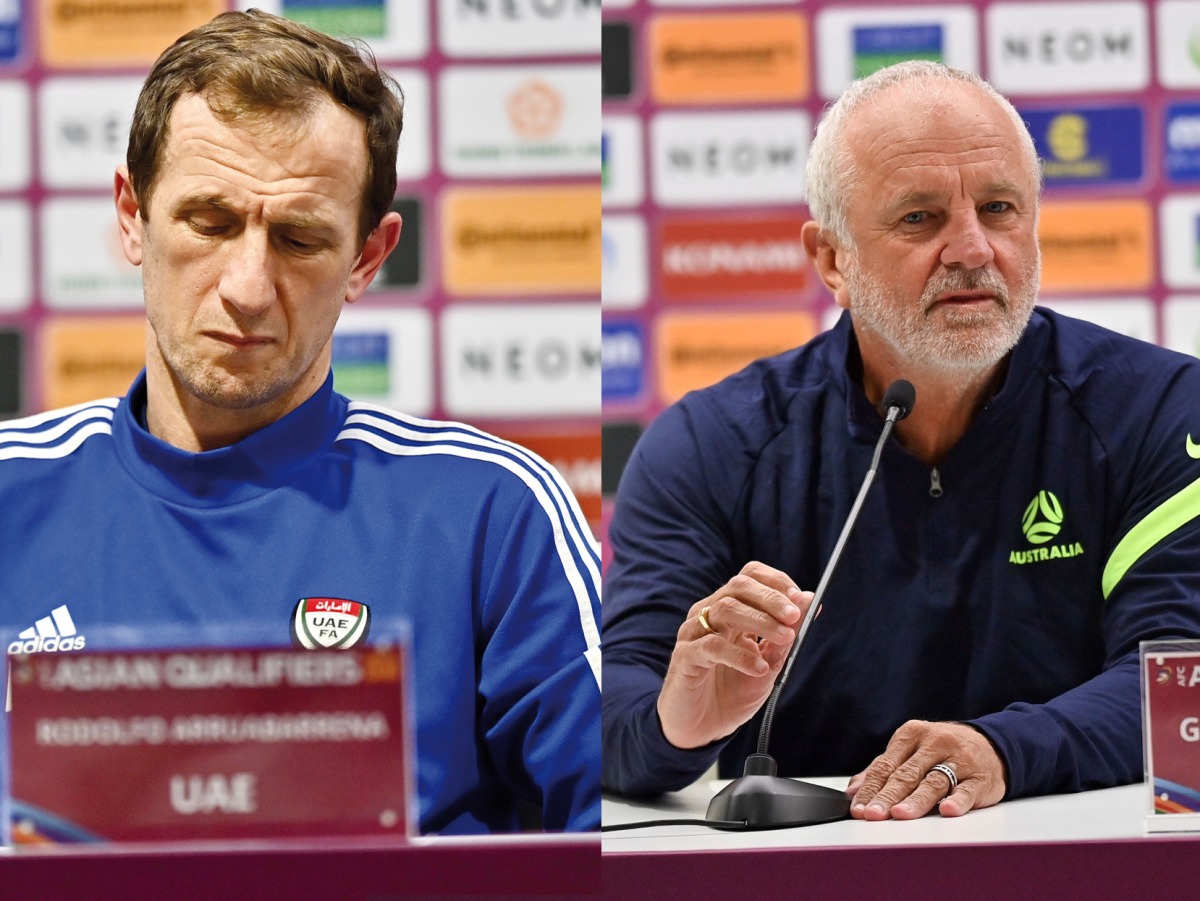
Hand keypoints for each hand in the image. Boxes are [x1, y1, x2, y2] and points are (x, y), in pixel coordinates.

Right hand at [656, 562, 811, 748]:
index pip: (750, 577)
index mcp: (730, 610)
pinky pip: (711, 646)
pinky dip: (740, 655)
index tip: (800, 599)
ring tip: (785, 638)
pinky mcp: (685, 657)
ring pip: (725, 609)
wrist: (702, 729)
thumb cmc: (732, 693)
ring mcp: (694, 633)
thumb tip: (809, 601)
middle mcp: (710, 614)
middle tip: (794, 616)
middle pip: (738, 587)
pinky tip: (759, 668)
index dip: (776, 582)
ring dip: (760, 621)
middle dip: (771, 598)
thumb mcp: (770, 663)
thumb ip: (785, 634)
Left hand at [846, 720, 1006, 819]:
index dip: (870, 788)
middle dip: (887, 796)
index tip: (858, 808)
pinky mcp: (980, 778)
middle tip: (873, 814)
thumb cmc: (942, 751)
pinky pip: (967, 790)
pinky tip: (946, 811)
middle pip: (906, 774)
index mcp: (911, 734)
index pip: (885, 765)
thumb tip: (853, 790)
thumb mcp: (911, 752)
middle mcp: (934, 743)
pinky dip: (956, 801)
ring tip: (900, 814)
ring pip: (933, 781)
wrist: (991, 745)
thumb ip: (883, 770)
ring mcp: (959, 759)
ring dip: (915, 800)